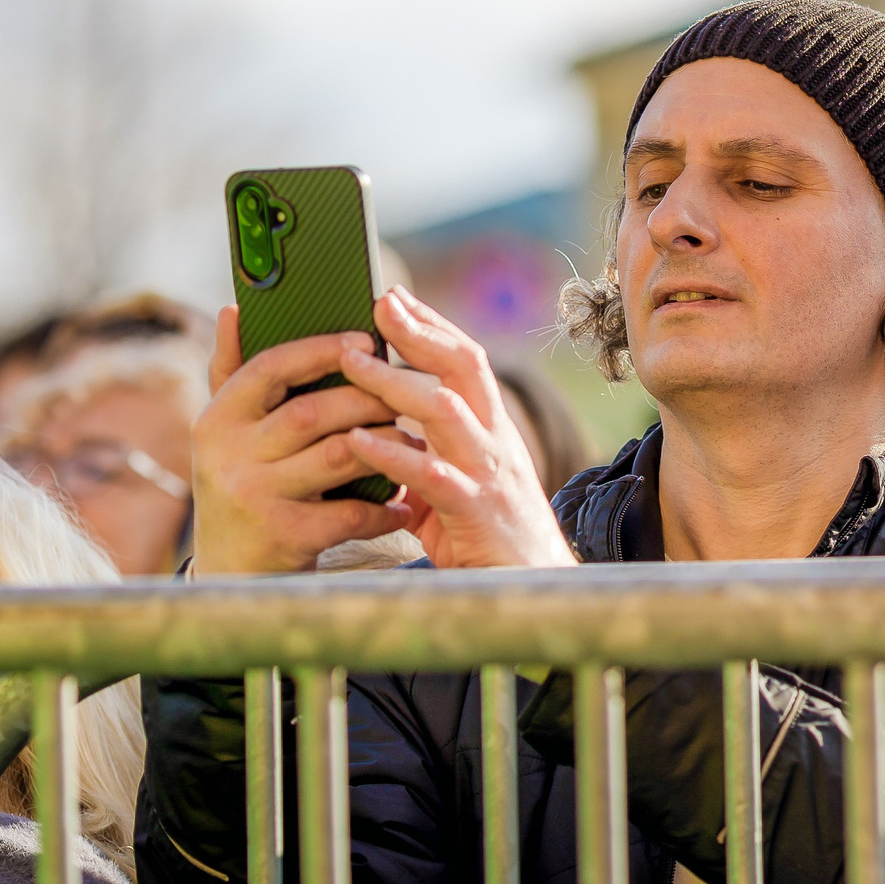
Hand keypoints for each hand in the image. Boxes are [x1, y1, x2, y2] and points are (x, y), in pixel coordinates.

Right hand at [189, 307, 406, 574]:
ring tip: (413, 441)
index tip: (366, 340)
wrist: (230, 573)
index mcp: (217, 419)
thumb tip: (233, 310)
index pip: (268, 368)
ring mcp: (256, 497)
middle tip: (406, 394)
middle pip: (312, 412)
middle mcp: (229, 456)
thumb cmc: (242, 485)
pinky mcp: (285, 537)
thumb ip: (231, 372)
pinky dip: (383, 506)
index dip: (319, 350)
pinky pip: (350, 513)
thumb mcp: (226, 433)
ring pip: (338, 457)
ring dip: (385, 446)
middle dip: (367, 399)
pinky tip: (403, 501)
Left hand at [336, 286, 578, 568]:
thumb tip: (371, 437)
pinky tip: (356, 441)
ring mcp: (487, 473)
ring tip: (351, 362)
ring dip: (394, 382)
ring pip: (445, 410)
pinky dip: (391, 454)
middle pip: (464, 366)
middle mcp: (494, 440)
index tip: (394, 296)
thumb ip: (420, 457)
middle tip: (378, 302)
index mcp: (490, 429)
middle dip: (419, 330)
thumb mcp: (452, 485)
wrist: (533, 587)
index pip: (465, 360)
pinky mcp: (474, 511)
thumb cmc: (485, 536)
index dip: (431, 324)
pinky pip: (430, 475)